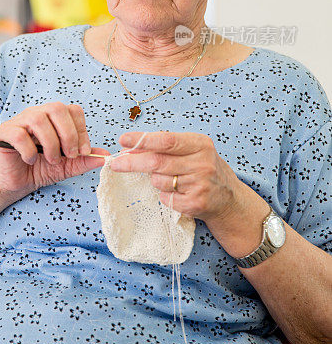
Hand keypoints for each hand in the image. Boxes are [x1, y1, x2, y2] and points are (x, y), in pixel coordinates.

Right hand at [0, 102, 108, 194]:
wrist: (16, 183)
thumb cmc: (40, 169)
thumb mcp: (67, 167)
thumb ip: (84, 160)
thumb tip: (105, 156)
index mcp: (53, 118)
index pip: (72, 110)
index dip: (81, 130)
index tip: (83, 152)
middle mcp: (37, 114)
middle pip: (57, 108)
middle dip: (68, 134)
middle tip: (70, 155)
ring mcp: (20, 121)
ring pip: (38, 119)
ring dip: (51, 144)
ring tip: (52, 160)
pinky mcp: (5, 132)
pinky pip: (20, 134)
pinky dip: (29, 150)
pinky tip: (31, 160)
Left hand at [113, 130, 243, 223]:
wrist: (229, 199)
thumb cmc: (203, 169)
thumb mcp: (190, 151)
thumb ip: (164, 148)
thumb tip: (131, 148)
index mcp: (200, 144)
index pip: (166, 141)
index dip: (142, 140)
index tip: (123, 140)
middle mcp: (202, 163)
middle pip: (157, 162)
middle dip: (132, 163)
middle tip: (115, 163)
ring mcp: (200, 184)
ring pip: (159, 181)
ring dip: (155, 180)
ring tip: (171, 179)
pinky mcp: (196, 204)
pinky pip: (166, 198)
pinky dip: (165, 195)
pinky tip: (178, 192)